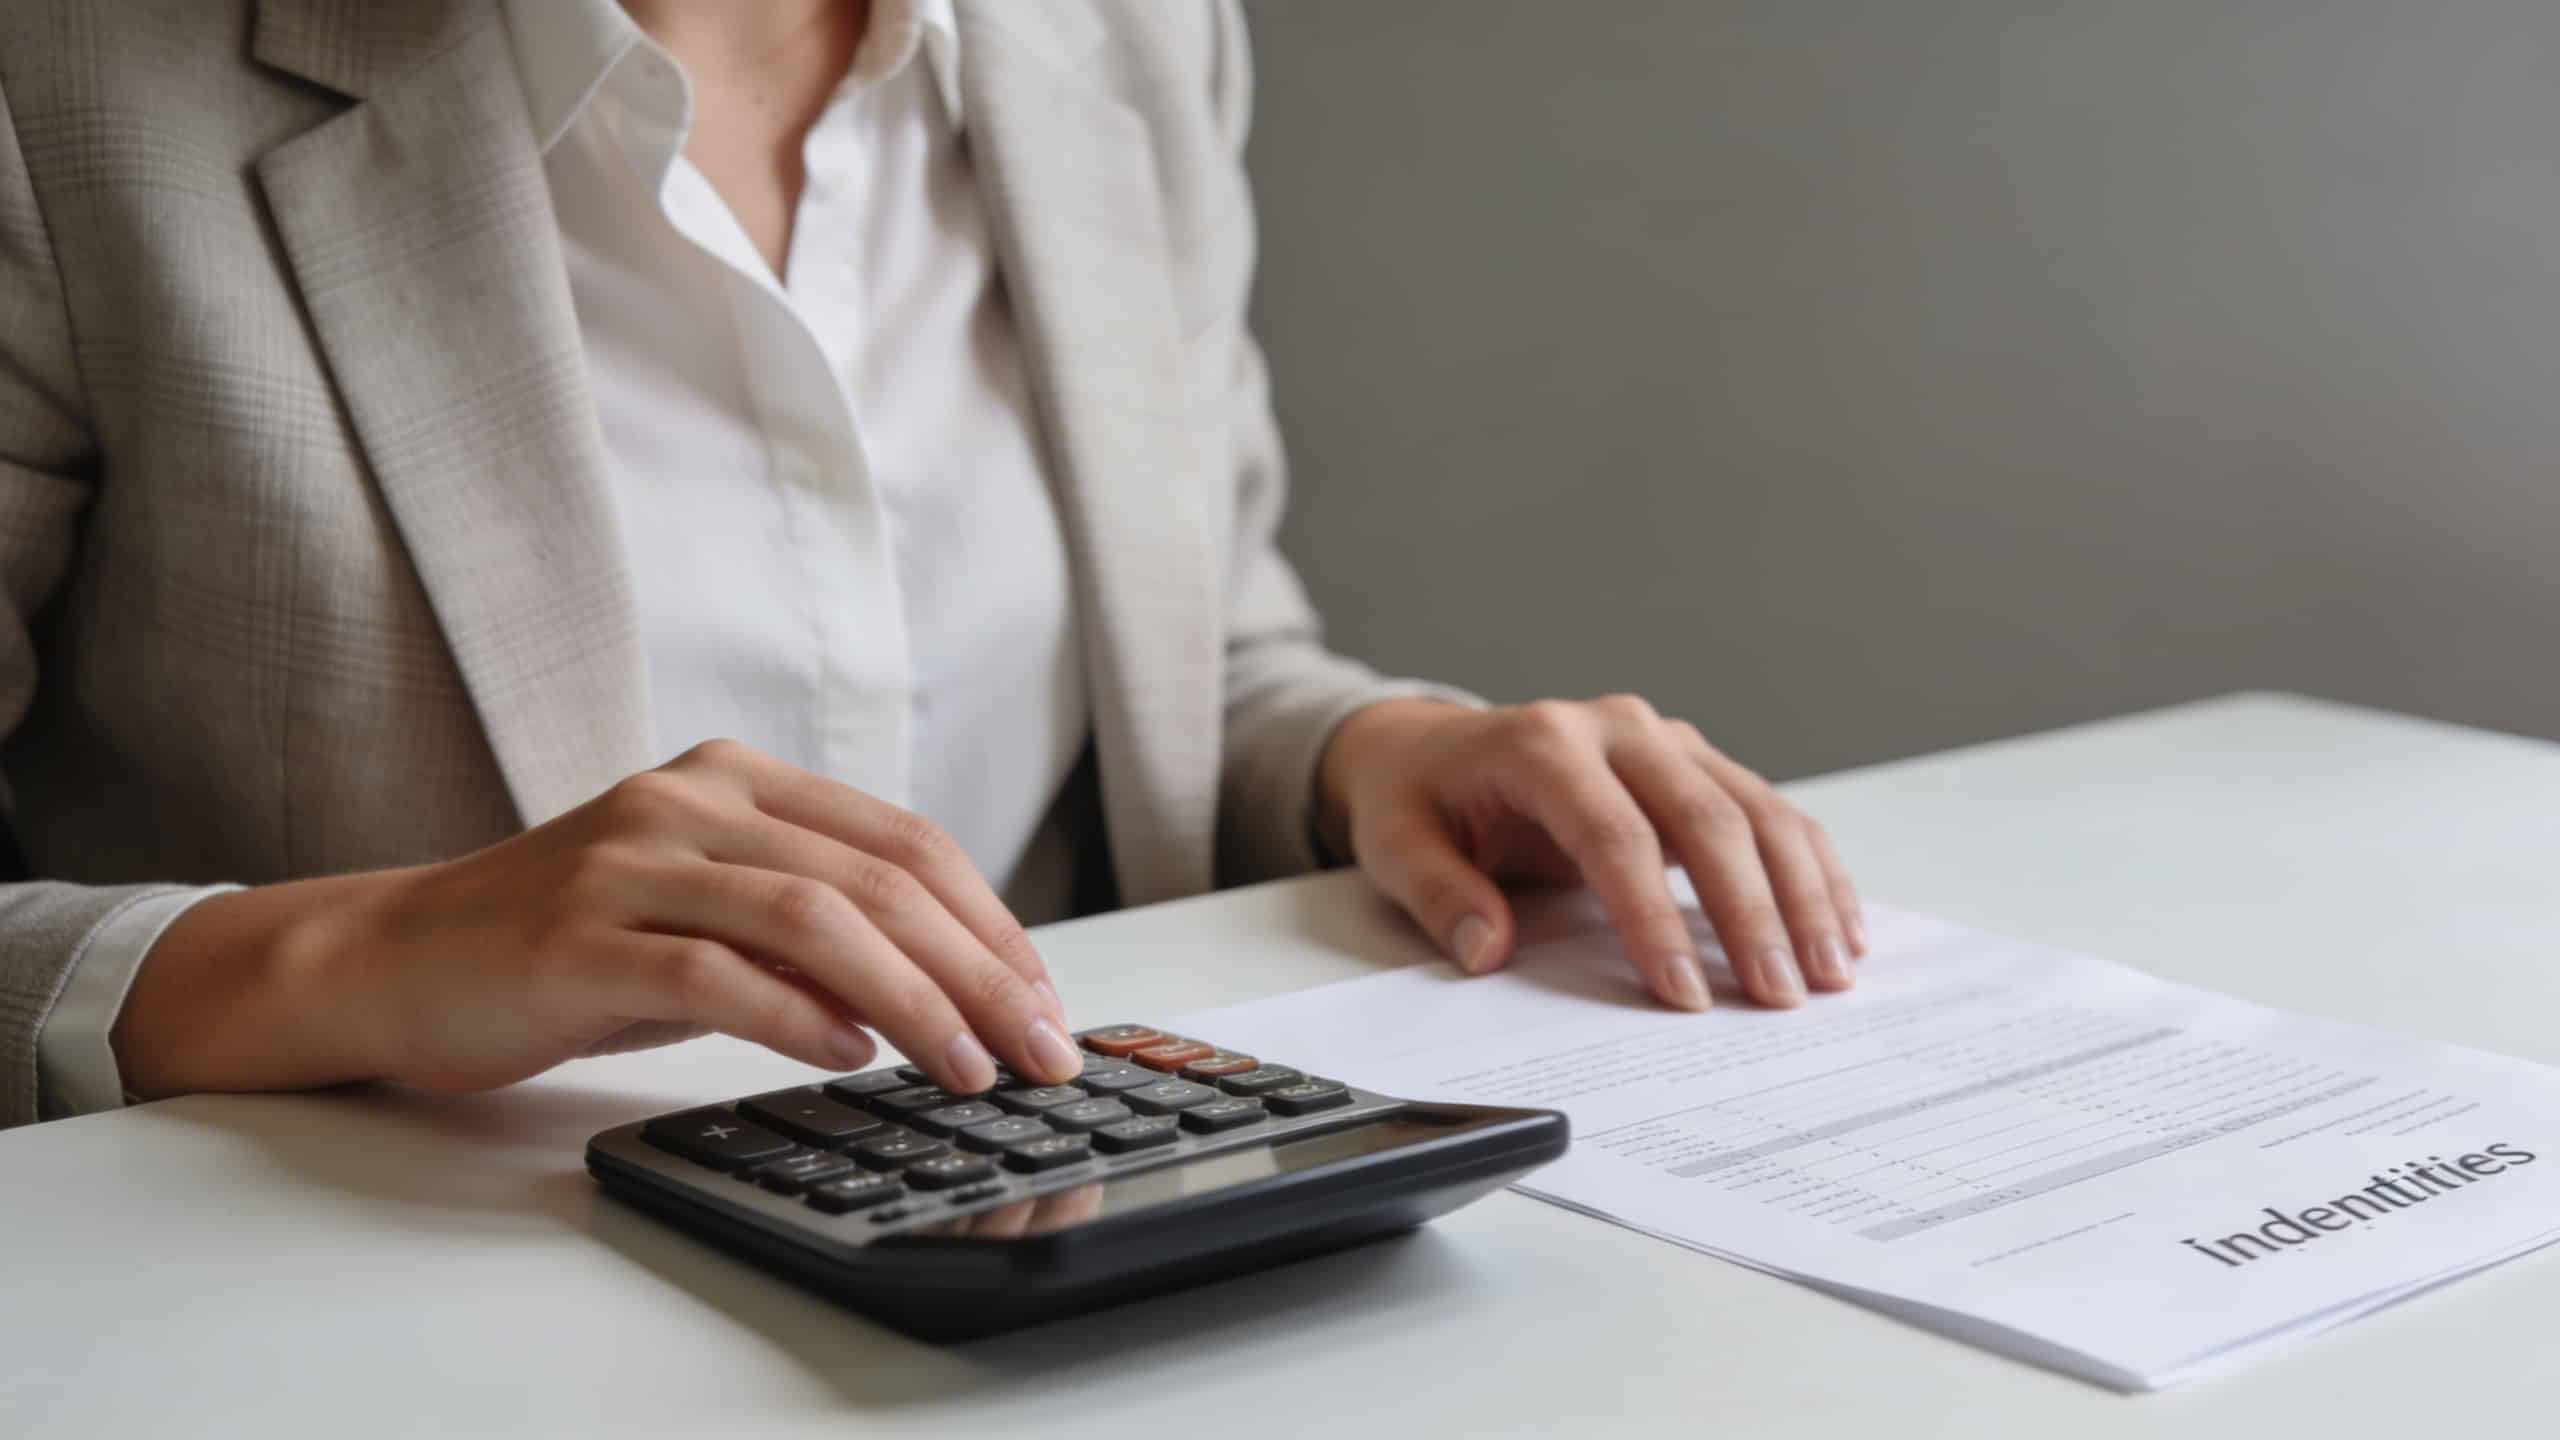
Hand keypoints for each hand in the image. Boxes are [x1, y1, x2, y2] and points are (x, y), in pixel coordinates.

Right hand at [113, 740, 1079, 1100]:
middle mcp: (689, 798)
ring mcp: (630, 861)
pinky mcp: (577, 937)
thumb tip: (953, 991)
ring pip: (812, 916)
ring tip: (969, 1068)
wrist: (395, 960)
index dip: (992, 924)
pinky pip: (712, 971)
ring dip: (914, 1000)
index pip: (904, 841)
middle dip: (979, 972)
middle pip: (877, 878)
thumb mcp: (707, 914)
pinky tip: (852, 1057)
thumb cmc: (571, 946)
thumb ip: (811, 928)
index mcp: (736, 777)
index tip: (1047, 1003)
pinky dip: (797, 1015)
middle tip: (1041, 1050)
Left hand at [1317, 696, 1864, 1009]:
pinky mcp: (1696, 762)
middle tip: (1780, 996)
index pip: (1614, 835)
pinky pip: (1769, 811)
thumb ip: (1442, 896)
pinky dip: (1810, 869)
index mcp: (1542, 744)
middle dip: (1751, 913)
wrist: (1434, 746)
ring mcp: (1666, 740)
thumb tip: (1488, 949)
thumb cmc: (1421, 799)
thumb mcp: (1397, 846)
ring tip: (1830, 972)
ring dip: (1801, 893)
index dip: (1653, 918)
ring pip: (1756, 809)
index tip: (1684, 992)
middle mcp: (1618, 728)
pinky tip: (1840, 927)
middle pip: (1705, 817)